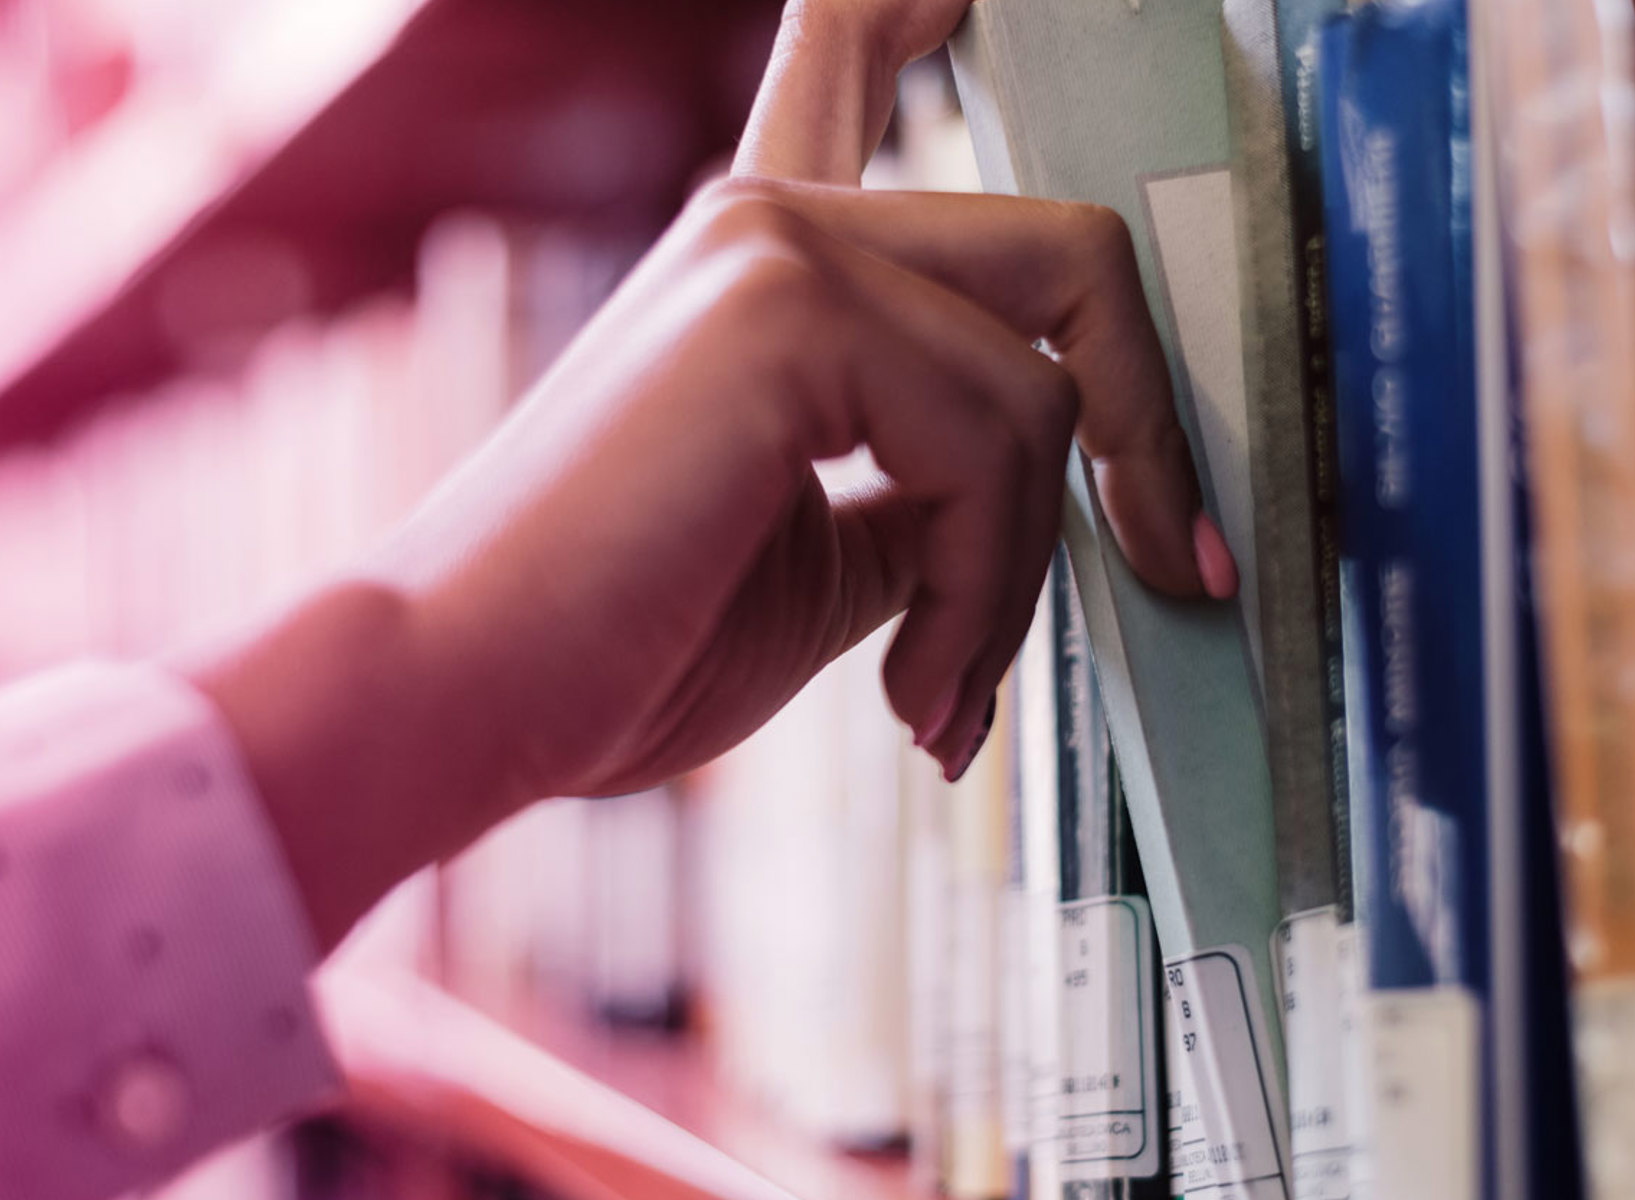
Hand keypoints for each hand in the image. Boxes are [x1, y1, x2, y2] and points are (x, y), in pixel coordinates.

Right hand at [194, 6, 1233, 945]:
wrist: (462, 700)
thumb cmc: (611, 650)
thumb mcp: (831, 560)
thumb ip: (936, 491)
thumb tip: (1061, 506)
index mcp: (762, 262)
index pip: (856, 55)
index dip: (917, 8)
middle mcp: (770, 215)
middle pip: (1071, 254)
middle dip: (1147, 432)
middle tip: (1172, 561)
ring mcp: (776, 242)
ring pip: (1046, 388)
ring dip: (1026, 578)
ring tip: (942, 689)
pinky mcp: (784, 303)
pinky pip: (999, 442)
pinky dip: (989, 593)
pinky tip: (914, 685)